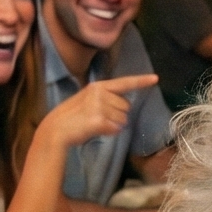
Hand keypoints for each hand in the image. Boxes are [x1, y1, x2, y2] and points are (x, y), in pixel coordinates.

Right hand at [40, 71, 158, 149]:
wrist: (56, 129)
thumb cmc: (72, 116)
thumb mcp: (87, 99)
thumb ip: (104, 97)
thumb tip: (123, 105)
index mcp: (98, 86)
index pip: (124, 82)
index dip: (141, 81)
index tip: (155, 79)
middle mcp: (100, 93)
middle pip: (126, 106)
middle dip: (118, 114)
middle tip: (98, 117)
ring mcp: (100, 106)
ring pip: (123, 119)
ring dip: (114, 125)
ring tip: (95, 123)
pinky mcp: (99, 120)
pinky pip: (116, 128)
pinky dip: (109, 132)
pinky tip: (96, 130)